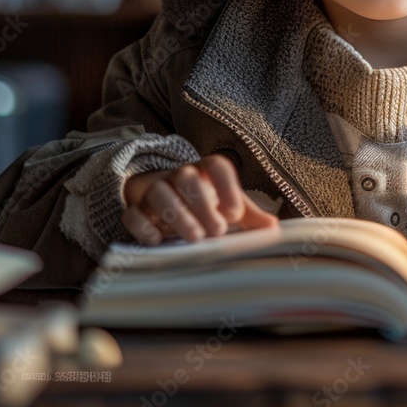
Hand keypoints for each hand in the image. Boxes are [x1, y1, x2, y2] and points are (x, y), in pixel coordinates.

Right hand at [121, 153, 278, 245]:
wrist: (165, 197)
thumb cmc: (203, 202)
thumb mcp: (226, 205)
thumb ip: (250, 216)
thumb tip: (274, 227)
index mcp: (205, 172)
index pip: (216, 166)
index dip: (227, 186)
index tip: (236, 212)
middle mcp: (179, 176)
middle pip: (187, 179)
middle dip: (202, 204)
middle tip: (217, 231)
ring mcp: (155, 191)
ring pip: (160, 193)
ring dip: (177, 215)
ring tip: (194, 237)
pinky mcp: (136, 210)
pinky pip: (133, 214)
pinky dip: (142, 227)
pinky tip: (157, 241)